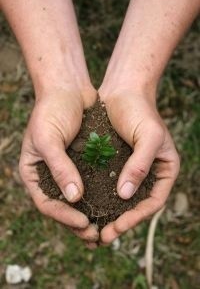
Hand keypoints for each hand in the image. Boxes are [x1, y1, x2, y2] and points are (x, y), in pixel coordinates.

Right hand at [19, 85, 98, 243]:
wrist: (68, 88)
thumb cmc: (52, 110)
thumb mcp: (48, 138)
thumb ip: (59, 168)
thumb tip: (74, 198)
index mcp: (33, 172)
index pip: (46, 202)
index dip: (63, 216)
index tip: (83, 223)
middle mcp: (49, 174)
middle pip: (62, 206)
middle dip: (78, 222)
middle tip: (96, 236)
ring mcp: (67, 169)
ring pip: (78, 200)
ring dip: (90, 214)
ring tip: (105, 229)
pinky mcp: (83, 163)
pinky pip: (90, 185)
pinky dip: (99, 197)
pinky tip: (112, 206)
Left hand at [99, 88, 179, 243]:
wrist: (123, 91)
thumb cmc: (140, 110)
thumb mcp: (148, 136)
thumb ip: (140, 165)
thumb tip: (125, 195)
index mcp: (164, 169)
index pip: (154, 200)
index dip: (137, 217)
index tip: (118, 228)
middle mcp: (149, 172)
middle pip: (137, 204)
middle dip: (121, 221)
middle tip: (103, 237)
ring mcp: (132, 168)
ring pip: (122, 199)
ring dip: (109, 214)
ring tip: (93, 229)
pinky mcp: (116, 163)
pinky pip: (109, 185)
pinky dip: (101, 198)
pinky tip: (87, 207)